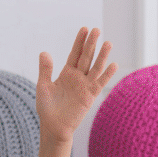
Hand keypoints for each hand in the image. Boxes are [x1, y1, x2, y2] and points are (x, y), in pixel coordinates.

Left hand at [37, 27, 117, 142]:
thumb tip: (44, 52)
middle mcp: (77, 77)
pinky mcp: (90, 95)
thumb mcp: (43, 86)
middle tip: (97, 30)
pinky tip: (114, 64)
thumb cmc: (47, 108)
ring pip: (95, 67)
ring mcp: (85, 85)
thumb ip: (46, 70)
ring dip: (102, 56)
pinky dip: (107, 74)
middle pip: (86, 57)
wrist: (54, 127)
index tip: (84, 29)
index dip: (79, 42)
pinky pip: (100, 83)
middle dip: (91, 44)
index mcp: (66, 73)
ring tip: (108, 43)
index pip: (74, 53)